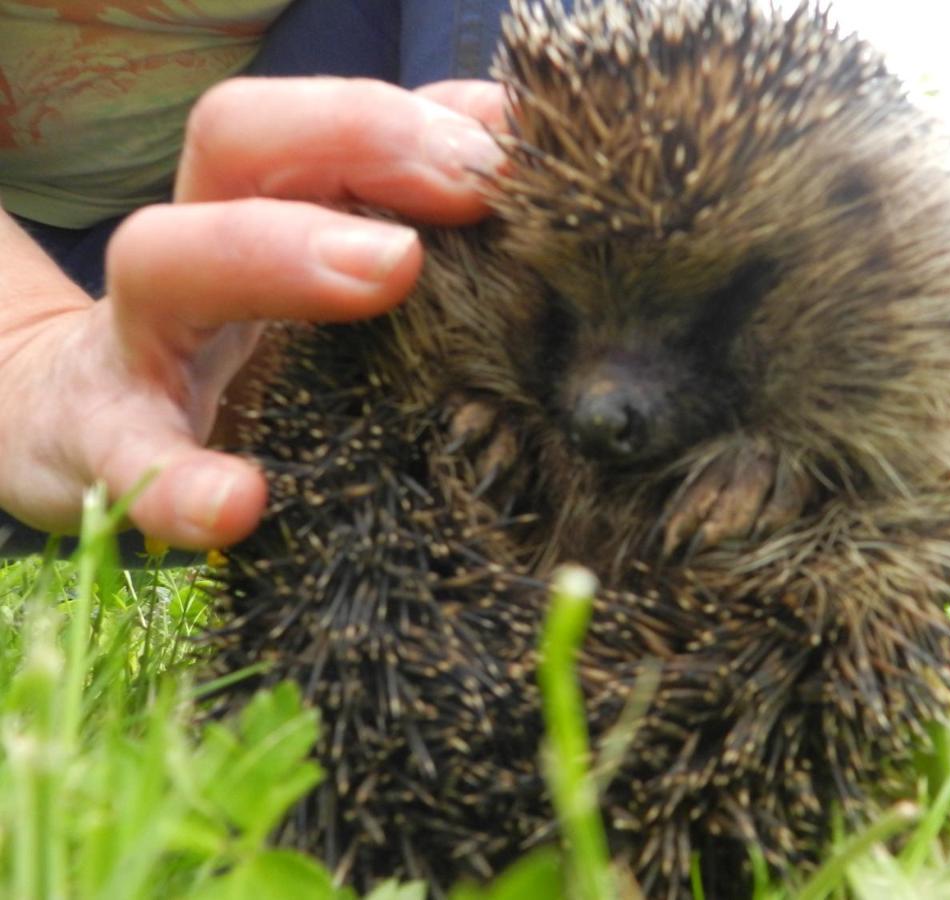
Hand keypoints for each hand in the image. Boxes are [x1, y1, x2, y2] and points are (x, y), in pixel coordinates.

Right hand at [0, 77, 506, 549]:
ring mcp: (144, 339)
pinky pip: (135, 453)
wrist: (101, 425)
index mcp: (263, 201)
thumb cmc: (256, 345)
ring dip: (273, 255)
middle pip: (239, 138)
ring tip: (393, 268)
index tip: (512, 153)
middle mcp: (202, 245)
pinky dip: (178, 479)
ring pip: (166, 259)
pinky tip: (239, 504)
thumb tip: (516, 158)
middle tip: (471, 183)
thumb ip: (420, 219)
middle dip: (359, 138)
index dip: (416, 118)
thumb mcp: (334, 271)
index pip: (327, 118)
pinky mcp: (112, 442)